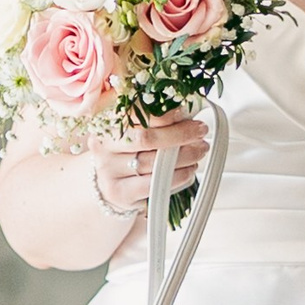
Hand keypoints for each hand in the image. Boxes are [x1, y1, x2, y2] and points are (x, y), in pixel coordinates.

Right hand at [91, 114, 208, 219]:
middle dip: (179, 133)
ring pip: (153, 162)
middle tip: (200, 130)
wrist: (108, 184)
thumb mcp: (131, 130)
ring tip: (199, 150)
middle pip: (145, 138)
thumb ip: (152, 120)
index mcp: (106, 123)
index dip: (163, 113)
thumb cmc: (125, 153)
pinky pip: (154, 184)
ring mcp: (110, 171)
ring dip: (184, 155)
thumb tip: (186, 113)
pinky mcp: (121, 193)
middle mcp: (104, 146)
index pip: (135, 113)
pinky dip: (177, 176)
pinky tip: (189, 170)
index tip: (185, 112)